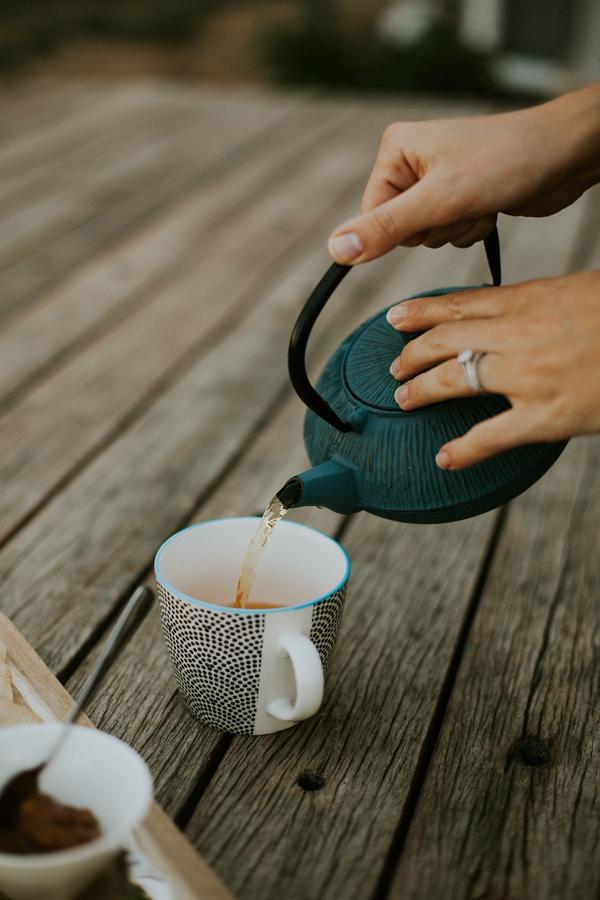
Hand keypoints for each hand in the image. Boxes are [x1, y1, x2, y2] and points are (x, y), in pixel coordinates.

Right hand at [328, 85, 599, 263]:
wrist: (563, 155)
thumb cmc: (504, 163)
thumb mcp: (438, 202)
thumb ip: (384, 229)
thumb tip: (335, 250)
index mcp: (395, 151)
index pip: (372, 216)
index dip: (404, 228)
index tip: (434, 212)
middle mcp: (411, 162)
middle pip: (400, 230)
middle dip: (435, 228)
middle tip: (462, 203)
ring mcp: (436, 180)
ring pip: (427, 236)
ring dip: (455, 230)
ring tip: (479, 201)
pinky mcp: (459, 195)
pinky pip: (448, 233)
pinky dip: (469, 228)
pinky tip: (488, 206)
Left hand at [387, 271, 599, 469]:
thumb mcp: (578, 292)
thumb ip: (539, 304)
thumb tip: (515, 310)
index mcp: (529, 300)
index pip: (460, 305)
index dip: (421, 312)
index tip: (395, 318)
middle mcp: (519, 334)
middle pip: (445, 340)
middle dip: (412, 354)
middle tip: (395, 366)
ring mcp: (528, 375)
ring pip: (454, 380)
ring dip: (421, 389)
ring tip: (403, 397)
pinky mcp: (547, 416)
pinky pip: (492, 435)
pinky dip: (464, 450)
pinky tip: (445, 458)